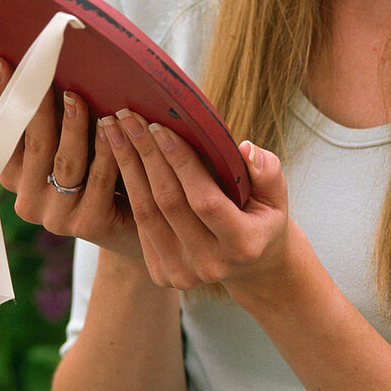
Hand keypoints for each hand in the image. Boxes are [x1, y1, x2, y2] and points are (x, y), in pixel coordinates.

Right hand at [0, 58, 143, 261]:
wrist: (130, 227)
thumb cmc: (95, 172)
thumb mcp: (67, 146)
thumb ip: (51, 121)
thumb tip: (40, 67)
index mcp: (16, 179)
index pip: (4, 134)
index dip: (4, 99)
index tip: (4, 63)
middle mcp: (29, 201)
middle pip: (36, 145)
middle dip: (39, 106)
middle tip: (47, 73)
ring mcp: (57, 216)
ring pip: (66, 162)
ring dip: (73, 126)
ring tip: (80, 97)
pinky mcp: (89, 224)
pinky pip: (100, 179)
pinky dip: (107, 149)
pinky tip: (113, 126)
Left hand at [101, 112, 290, 295]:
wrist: (251, 265)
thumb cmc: (263, 216)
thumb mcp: (276, 195)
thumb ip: (268, 171)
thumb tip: (245, 147)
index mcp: (243, 244)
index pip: (205, 200)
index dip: (181, 163)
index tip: (160, 126)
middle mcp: (212, 265)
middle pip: (169, 204)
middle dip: (146, 154)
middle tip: (129, 116)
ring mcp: (184, 274)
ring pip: (146, 214)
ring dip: (127, 167)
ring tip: (113, 129)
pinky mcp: (163, 274)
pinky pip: (140, 225)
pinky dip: (127, 189)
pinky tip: (118, 157)